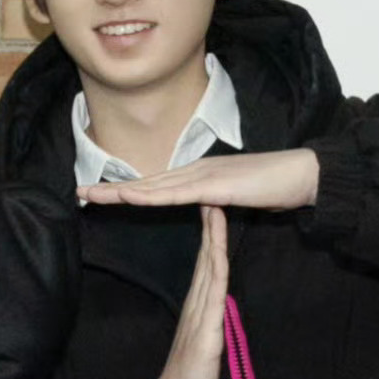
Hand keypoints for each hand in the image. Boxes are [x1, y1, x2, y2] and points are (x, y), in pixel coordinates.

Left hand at [82, 147, 316, 214]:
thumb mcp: (235, 198)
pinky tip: (128, 198)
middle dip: (110, 188)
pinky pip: (176, 194)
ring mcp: (203, 175)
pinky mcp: (215, 186)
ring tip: (89, 194)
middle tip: (77, 191)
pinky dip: (150, 195)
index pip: (154, 185)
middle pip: (145, 182)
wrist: (301, 177)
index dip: (124, 190)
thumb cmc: (273, 188)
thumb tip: (204, 207)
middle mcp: (195, 170)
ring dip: (119, 191)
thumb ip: (215, 202)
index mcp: (198, 175)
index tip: (97, 194)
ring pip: (153, 186)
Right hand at [143, 205, 231, 378]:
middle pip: (206, 259)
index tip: (214, 205)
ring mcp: (199, 319)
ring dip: (213, 241)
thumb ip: (208, 318)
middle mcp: (196, 306)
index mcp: (197, 306)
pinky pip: (212, 301)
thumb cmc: (189, 378)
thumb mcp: (202, 341)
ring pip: (208, 272)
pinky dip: (216, 275)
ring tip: (215, 212)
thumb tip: (217, 299)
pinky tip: (220, 258)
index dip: (211, 234)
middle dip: (211, 225)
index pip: (206, 263)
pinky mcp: (205, 337)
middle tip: (212, 191)